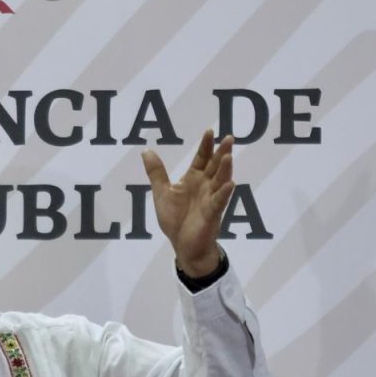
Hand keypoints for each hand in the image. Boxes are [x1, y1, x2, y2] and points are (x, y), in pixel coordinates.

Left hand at [141, 129, 233, 277]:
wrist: (182, 245)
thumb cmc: (175, 219)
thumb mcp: (162, 192)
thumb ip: (157, 172)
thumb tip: (146, 150)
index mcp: (193, 179)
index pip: (201, 158)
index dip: (205, 146)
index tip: (209, 131)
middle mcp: (205, 186)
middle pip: (214, 166)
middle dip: (221, 153)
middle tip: (228, 138)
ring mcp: (210, 199)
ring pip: (220, 181)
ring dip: (225, 169)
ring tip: (228, 156)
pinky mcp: (212, 214)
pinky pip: (219, 202)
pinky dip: (224, 193)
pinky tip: (229, 184)